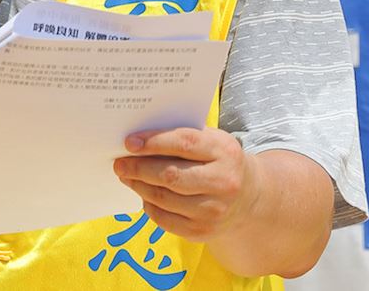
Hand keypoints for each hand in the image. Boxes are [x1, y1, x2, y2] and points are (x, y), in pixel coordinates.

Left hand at [113, 127, 259, 243]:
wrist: (248, 197)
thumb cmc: (219, 161)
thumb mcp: (212, 140)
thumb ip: (182, 136)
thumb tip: (139, 139)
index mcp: (224, 152)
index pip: (184, 144)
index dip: (154, 142)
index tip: (129, 143)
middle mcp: (223, 182)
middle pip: (171, 175)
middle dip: (139, 168)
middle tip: (120, 163)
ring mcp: (214, 210)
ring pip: (164, 199)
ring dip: (139, 186)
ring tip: (127, 176)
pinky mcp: (203, 231)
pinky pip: (165, 220)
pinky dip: (149, 205)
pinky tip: (143, 194)